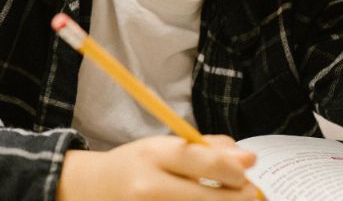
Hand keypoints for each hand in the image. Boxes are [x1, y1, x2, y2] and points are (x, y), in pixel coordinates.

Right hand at [57, 135, 258, 200]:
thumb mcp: (163, 146)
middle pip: (210, 198)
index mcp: (153, 155)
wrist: (93, 190)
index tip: (247, 168)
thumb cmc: (136, 165)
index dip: (235, 169)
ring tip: (224, 197)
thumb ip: (205, 148)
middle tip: (249, 192)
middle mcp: (149, 187)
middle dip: (239, 196)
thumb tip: (247, 158)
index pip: (203, 162)